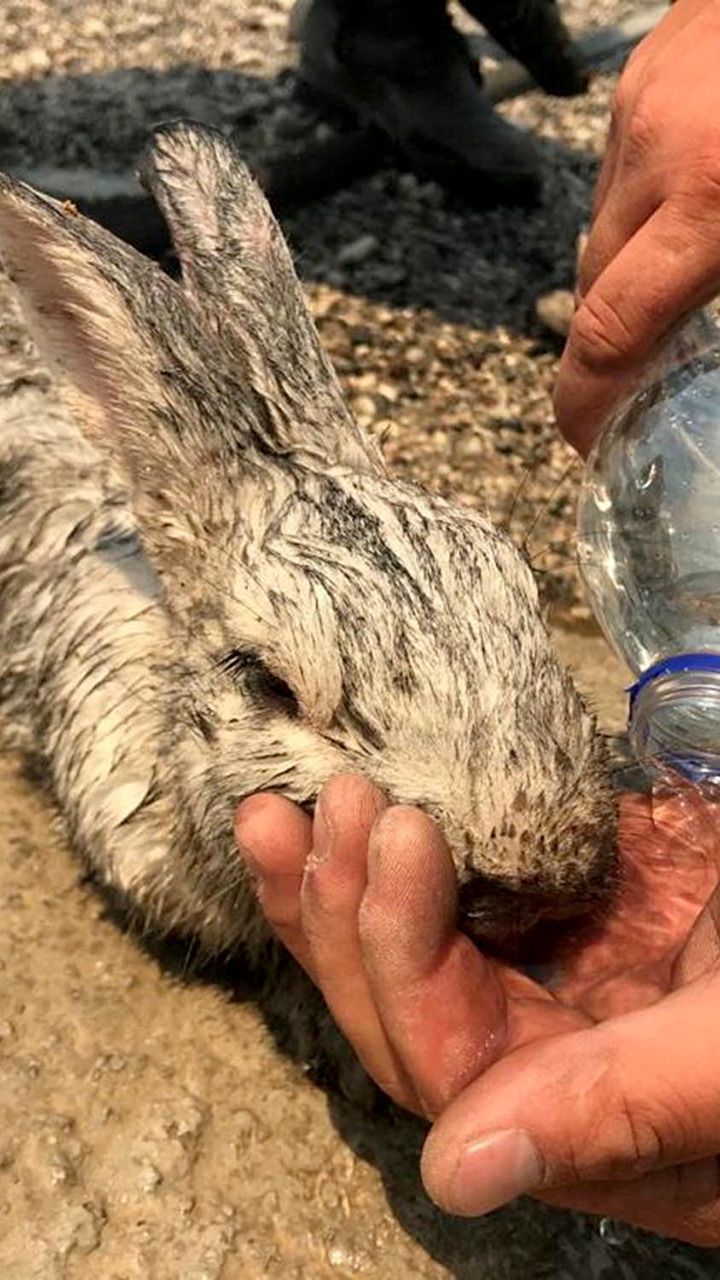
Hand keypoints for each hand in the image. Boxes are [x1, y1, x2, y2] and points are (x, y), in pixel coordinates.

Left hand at [236, 775, 719, 1244]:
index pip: (449, 1060)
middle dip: (342, 911)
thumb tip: (458, 1175)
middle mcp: (551, 1064)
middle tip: (310, 807)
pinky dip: (388, 859)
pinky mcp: (565, 918)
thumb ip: (621, 1109)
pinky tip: (339, 810)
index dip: (403, 952)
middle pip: (401, 1009)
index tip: (399, 831)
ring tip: (283, 808)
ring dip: (336, 883)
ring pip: (408, 955)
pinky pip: (452, 898)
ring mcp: (554, 984)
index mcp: (590, 1124)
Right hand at [554, 0, 719, 454]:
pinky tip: (692, 192)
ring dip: (631, 265)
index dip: (584, 400)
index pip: (607, 332)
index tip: (586, 438)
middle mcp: (653, 157)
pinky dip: (645, 203)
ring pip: (602, 227)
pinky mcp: (638, 75)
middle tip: (649, 369)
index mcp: (710, 200)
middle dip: (612, 336)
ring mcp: (636, 109)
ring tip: (682, 269)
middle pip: (594, 284)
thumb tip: (709, 343)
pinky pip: (618, 171)